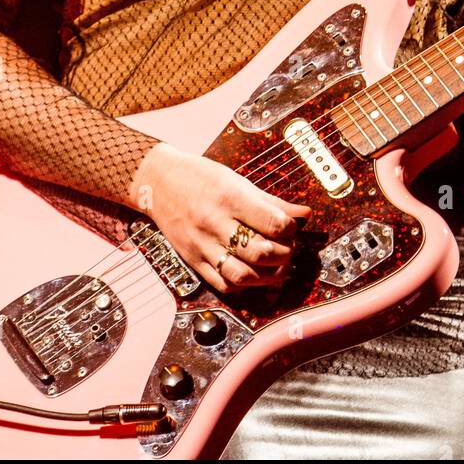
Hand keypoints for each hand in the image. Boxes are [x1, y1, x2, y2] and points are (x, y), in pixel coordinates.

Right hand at [128, 142, 311, 294]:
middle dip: (284, 254)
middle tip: (288, 249)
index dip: (290, 230)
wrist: (159, 183)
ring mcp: (203, 245)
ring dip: (267, 276)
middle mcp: (215, 223)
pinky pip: (221, 283)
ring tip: (277, 268)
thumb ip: (272, 201)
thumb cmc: (200, 177)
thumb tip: (304, 214)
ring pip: (242, 274)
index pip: (272, 223)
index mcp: (230, 198)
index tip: (292, 228)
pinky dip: (243, 286)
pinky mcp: (193, 260)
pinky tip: (254, 277)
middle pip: (259, 251)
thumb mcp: (237, 181)